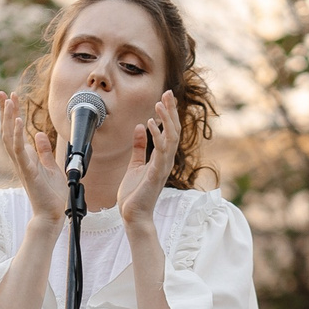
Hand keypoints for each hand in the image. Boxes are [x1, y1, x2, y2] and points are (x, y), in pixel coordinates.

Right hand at [0, 91, 61, 211]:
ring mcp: (22, 165)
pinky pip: (19, 151)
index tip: (11, 97)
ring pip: (10, 138)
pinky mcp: (27, 172)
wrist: (52, 215)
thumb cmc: (52, 195)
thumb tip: (40, 134)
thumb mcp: (51, 168)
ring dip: (9, 119)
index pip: (16, 132)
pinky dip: (19, 135)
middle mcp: (21, 160)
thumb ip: (44, 152)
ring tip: (9, 101)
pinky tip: (20, 122)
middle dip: (5, 112)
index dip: (13, 114)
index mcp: (26, 158)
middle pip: (8, 131)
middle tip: (2, 93)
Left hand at [116, 91, 179, 231]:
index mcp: (162, 158)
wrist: (133, 216)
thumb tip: (139, 127)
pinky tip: (149, 123)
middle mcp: (166, 161)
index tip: (165, 97)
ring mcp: (162, 168)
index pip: (170, 132)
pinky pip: (159, 151)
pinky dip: (156, 136)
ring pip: (171, 138)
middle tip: (168, 93)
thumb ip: (139, 147)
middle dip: (171, 111)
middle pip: (174, 131)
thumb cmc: (134, 194)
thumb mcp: (135, 165)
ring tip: (159, 104)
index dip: (169, 114)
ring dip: (166, 120)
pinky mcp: (156, 174)